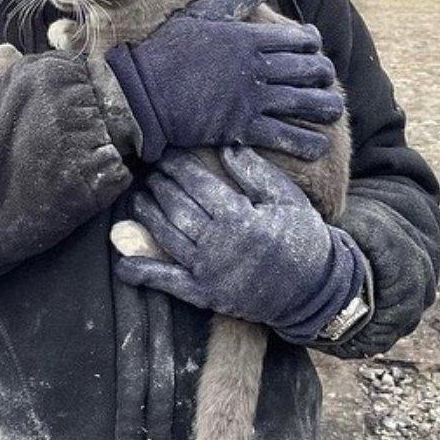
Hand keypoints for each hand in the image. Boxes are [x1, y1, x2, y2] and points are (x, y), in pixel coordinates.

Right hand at [104, 0, 342, 161]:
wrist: (141, 92)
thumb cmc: (165, 52)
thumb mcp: (197, 17)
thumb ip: (232, 3)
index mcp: (247, 38)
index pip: (298, 38)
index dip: (313, 43)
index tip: (314, 48)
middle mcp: (256, 67)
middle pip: (308, 69)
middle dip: (324, 74)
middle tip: (326, 79)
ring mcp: (251, 98)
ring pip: (305, 102)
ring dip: (325, 107)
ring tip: (333, 111)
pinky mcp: (242, 127)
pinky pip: (285, 136)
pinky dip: (306, 142)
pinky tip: (317, 145)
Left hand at [114, 147, 364, 340]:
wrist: (315, 289)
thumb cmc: (304, 237)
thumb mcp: (287, 199)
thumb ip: (255, 173)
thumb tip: (226, 145)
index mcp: (240, 218)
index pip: (197, 184)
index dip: (177, 166)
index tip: (165, 152)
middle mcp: (219, 244)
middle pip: (177, 207)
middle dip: (160, 185)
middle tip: (149, 170)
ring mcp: (209, 272)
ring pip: (167, 237)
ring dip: (148, 215)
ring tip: (137, 198)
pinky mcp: (205, 294)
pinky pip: (168, 283)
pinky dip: (144, 273)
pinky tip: (124, 265)